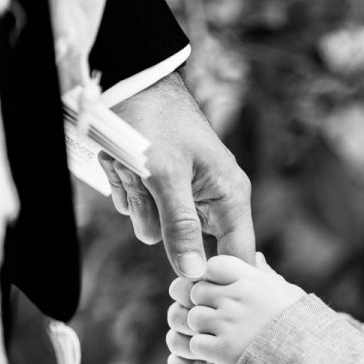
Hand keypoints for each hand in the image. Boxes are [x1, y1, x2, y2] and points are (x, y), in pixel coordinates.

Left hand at [99, 71, 254, 278]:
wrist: (128, 81)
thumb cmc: (156, 120)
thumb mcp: (166, 175)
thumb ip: (181, 228)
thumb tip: (194, 274)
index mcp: (230, 196)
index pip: (238, 256)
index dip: (215, 274)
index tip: (186, 281)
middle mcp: (212, 199)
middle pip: (187, 246)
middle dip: (159, 221)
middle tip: (146, 188)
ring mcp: (184, 195)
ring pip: (156, 228)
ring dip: (136, 201)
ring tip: (132, 167)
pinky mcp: (160, 188)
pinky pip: (140, 209)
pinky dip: (127, 189)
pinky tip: (125, 164)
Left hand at [166, 253, 305, 363]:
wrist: (311, 360)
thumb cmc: (303, 325)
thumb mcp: (288, 292)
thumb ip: (266, 275)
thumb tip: (256, 257)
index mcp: (253, 280)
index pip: (214, 265)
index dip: (211, 277)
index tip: (218, 289)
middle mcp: (238, 297)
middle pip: (197, 291)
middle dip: (201, 304)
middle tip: (214, 316)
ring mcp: (228, 323)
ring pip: (193, 318)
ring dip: (200, 329)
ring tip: (217, 336)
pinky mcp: (222, 350)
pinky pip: (195, 344)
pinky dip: (202, 350)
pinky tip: (217, 352)